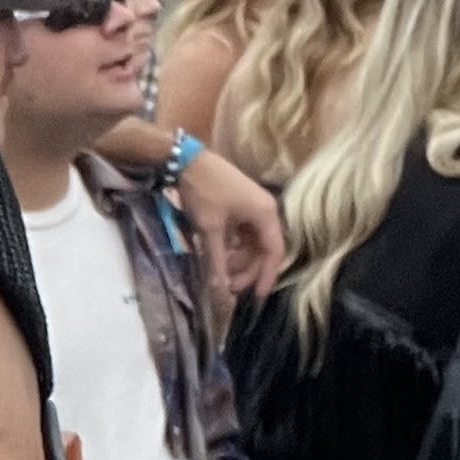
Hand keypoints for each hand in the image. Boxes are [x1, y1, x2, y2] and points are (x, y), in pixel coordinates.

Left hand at [178, 147, 284, 298]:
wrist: (185, 161)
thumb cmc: (204, 193)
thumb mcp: (210, 230)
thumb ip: (217, 261)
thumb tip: (220, 290)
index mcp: (265, 215)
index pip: (274, 253)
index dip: (266, 277)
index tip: (257, 298)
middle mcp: (264, 211)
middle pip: (263, 250)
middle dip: (247, 270)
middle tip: (228, 287)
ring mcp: (252, 208)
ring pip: (251, 243)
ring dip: (238, 260)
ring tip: (219, 272)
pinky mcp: (239, 206)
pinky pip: (241, 234)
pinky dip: (231, 247)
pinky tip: (217, 257)